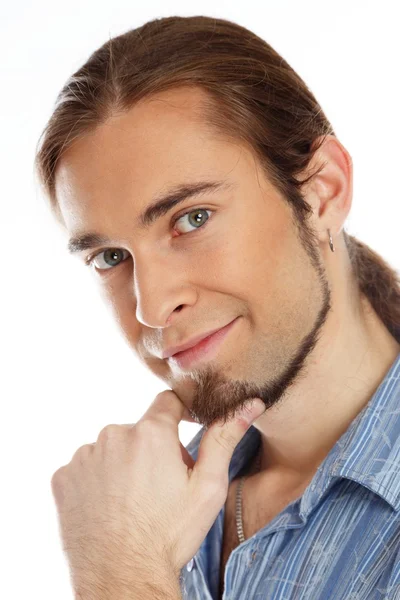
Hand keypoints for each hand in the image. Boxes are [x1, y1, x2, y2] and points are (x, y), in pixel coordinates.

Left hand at [51, 391, 264, 592]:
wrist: (123, 578)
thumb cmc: (169, 535)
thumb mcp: (207, 488)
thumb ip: (224, 439)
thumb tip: (248, 405)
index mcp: (151, 433)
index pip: (167, 402)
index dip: (178, 417)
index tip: (180, 437)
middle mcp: (113, 435)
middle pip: (139, 430)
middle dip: (151, 449)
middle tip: (160, 486)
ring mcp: (84, 456)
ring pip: (111, 448)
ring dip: (123, 464)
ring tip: (132, 501)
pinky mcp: (63, 477)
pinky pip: (86, 467)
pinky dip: (98, 480)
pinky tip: (109, 507)